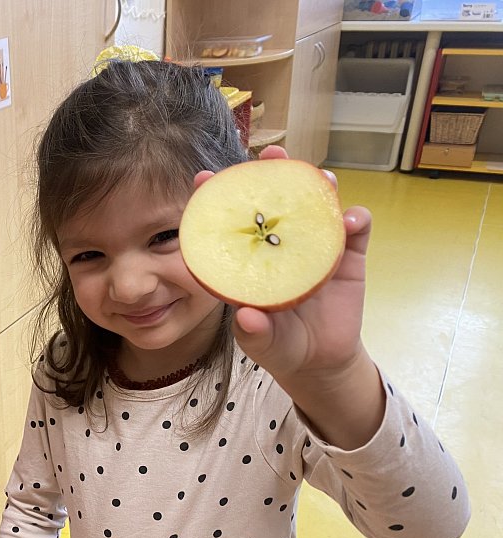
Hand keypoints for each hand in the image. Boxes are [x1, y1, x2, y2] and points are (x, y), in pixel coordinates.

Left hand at [192, 146, 382, 447]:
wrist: (320, 361)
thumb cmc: (280, 346)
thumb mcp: (262, 344)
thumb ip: (253, 332)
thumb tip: (246, 317)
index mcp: (251, 259)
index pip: (232, 223)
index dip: (218, 198)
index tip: (204, 177)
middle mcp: (281, 245)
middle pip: (276, 202)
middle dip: (273, 174)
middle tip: (271, 153)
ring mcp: (314, 248)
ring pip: (316, 208)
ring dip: (319, 188)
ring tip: (320, 177)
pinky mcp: (348, 259)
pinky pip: (355, 233)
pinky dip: (356, 221)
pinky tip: (351, 220)